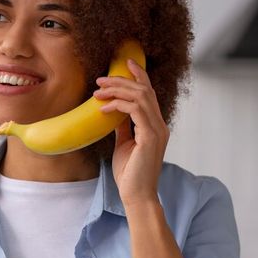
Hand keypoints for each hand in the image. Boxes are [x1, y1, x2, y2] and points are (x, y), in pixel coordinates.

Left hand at [92, 59, 168, 205]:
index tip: (125, 62)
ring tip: (98, 92)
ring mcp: (157, 130)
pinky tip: (103, 109)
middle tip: (100, 80)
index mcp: (154, 125)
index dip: (139, 75)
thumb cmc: (130, 173)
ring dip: (117, 90)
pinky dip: (118, 105)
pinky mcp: (150, 137)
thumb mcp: (123, 144)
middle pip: (144, 90)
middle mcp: (159, 125)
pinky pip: (135, 111)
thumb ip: (122, 127)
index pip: (149, 93)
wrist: (136, 195)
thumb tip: (113, 112)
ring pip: (141, 96)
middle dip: (121, 80)